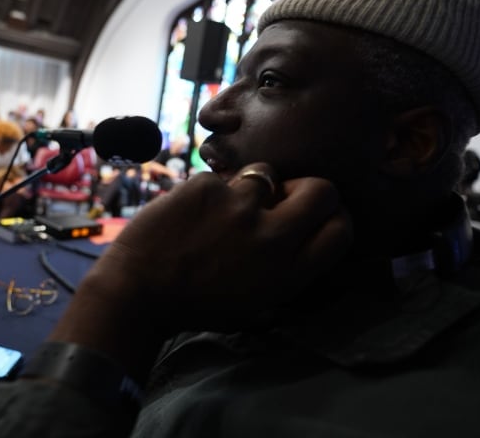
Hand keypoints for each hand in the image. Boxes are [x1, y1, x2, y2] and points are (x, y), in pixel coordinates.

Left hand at [76, 163, 351, 336]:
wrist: (138, 290)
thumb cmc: (197, 304)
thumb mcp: (257, 303)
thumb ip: (289, 269)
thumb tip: (309, 234)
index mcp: (287, 271)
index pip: (341, 229)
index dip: (335, 217)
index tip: (319, 216)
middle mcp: (272, 235)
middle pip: (322, 189)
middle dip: (309, 188)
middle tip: (285, 197)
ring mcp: (238, 206)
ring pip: (266, 174)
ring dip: (252, 188)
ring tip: (222, 210)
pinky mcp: (207, 185)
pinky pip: (222, 177)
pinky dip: (211, 192)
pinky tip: (191, 213)